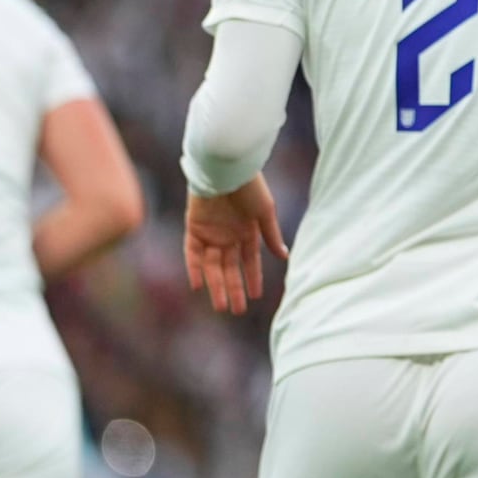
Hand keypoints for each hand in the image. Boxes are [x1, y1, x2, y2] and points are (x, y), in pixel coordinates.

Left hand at [184, 174, 288, 315]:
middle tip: (237, 310)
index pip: (249, 261)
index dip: (252, 278)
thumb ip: (271, 235)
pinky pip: (192, 254)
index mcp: (247, 231)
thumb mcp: (265, 212)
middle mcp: (228, 235)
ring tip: (221, 306)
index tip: (256, 296)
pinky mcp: (194, 228)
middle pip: (230, 268)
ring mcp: (210, 233)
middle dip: (234, 288)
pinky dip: (195, 269)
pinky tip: (199, 286)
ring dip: (216, 285)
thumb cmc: (250, 187)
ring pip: (213, 266)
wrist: (225, 167)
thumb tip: (284, 256)